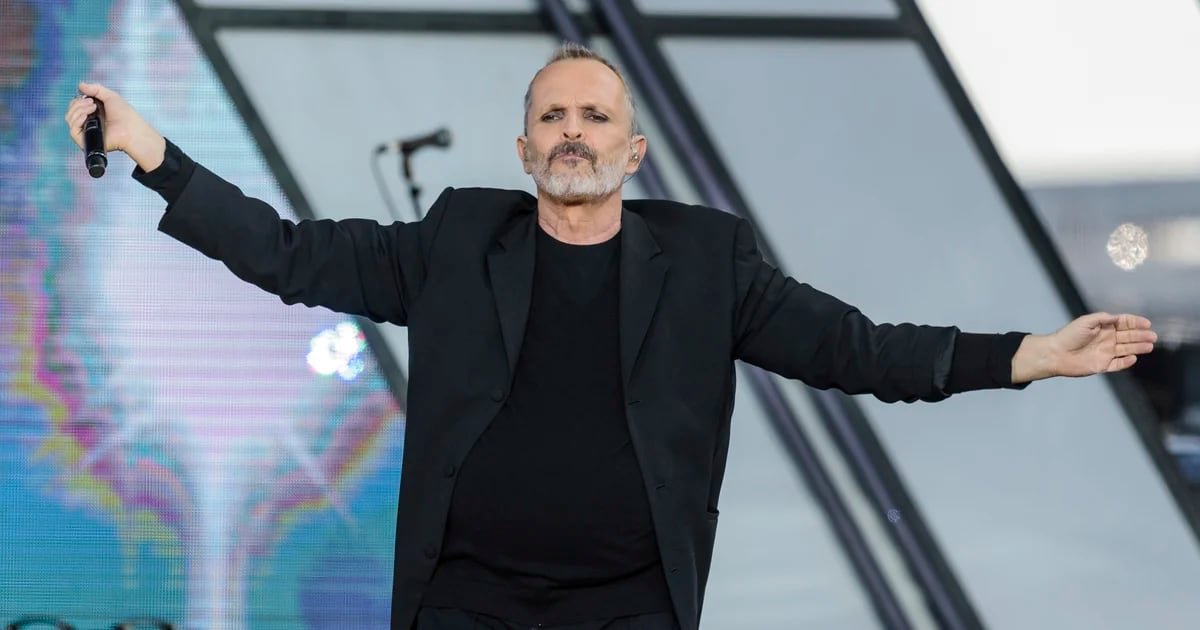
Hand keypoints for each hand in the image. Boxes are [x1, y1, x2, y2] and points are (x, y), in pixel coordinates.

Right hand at [64, 82, 164, 170]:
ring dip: (79, 110)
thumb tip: (80, 85)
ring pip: (69, 119)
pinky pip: (72, 131)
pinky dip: (77, 121)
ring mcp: (86, 132)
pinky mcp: (85, 141)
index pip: (75, 106)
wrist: (131, 129)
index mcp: (92, 113)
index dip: (78, 100)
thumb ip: (95, 89)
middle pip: (71, 111)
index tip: (90, 98)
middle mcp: (88, 123)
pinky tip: (86, 116)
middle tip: (92, 103)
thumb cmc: (125, 115)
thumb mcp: (110, 96)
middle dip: (78, 104)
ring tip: (93, 108)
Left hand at [1012, 312, 1156, 381]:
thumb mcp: (1086, 322)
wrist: (1055, 354)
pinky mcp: (1103, 365)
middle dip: (1141, 336)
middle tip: (1152, 336)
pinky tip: (1133, 358)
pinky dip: (1126, 362)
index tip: (1146, 323)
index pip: (1124, 323)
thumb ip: (1102, 318)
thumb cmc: (1069, 335)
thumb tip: (1117, 317)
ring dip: (1138, 347)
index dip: (1136, 322)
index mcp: (1103, 327)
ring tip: (1149, 346)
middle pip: (1128, 337)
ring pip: (1127, 349)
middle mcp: (1107, 339)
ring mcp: (1106, 353)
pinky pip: (1118, 364)